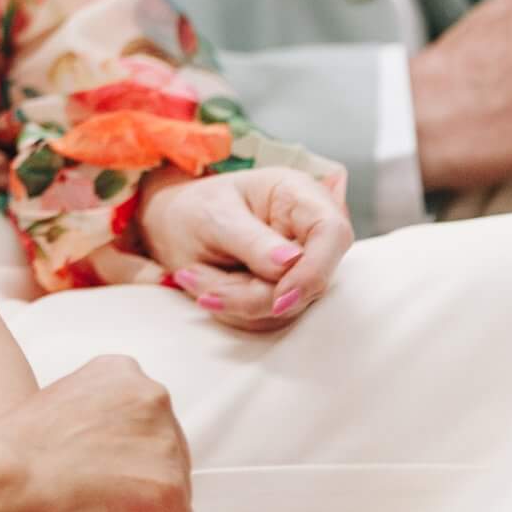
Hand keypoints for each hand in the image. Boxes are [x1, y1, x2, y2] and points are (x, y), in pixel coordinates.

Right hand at [0, 356, 192, 511]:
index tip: (110, 465)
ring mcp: (165, 442)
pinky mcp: (170, 487)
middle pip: (165, 445)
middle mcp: (152, 396)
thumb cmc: (21, 445)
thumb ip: (100, 412)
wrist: (10, 472)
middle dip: (140, 470)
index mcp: (124, 371)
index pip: (146, 415)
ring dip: (144, 497)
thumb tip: (113, 446)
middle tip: (103, 489)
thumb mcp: (65, 401)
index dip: (128, 448)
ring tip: (101, 501)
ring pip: (171, 480)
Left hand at [137, 165, 352, 330]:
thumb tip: (290, 262)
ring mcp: (300, 266)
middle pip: (312, 281)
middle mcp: (309, 232)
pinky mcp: (284, 292)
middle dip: (255, 294)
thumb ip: (251, 240)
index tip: (280, 299)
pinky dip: (231, 306)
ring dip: (236, 300)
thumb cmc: (197, 208)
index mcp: (299, 194)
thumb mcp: (213, 216)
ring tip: (194, 276)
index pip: (333, 232)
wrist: (178, 226)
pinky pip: (266, 317)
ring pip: (286, 306)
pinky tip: (204, 286)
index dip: (314, 271)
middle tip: (206, 290)